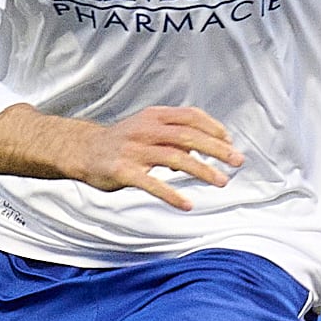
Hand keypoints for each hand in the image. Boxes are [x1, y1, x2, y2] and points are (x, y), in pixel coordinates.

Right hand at [69, 106, 242, 210]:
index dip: (213, 128)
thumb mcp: (146, 129)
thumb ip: (172, 136)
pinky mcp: (124, 171)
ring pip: (175, 158)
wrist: (82, 150)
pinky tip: (187, 204)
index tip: (229, 141)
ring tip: (222, 181)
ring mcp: (135, 150)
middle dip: (217, 149)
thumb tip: (202, 151)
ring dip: (202, 170)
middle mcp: (146, 130)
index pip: (191, 116)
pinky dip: (171, 194)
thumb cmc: (120, 142)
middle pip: (188, 136)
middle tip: (237, 161)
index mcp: (154, 116)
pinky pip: (152, 184)